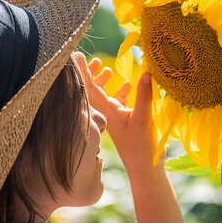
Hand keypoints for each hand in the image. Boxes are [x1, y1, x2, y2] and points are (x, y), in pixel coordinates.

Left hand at [73, 52, 161, 176]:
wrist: (145, 167)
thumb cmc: (142, 145)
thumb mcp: (143, 118)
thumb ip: (143, 94)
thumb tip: (146, 71)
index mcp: (107, 111)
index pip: (91, 87)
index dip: (83, 71)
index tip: (74, 55)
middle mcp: (108, 112)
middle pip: (94, 89)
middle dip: (92, 73)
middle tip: (91, 58)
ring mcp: (116, 116)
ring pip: (106, 95)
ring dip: (106, 81)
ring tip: (107, 68)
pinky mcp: (126, 120)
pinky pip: (119, 101)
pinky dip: (122, 91)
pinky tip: (130, 84)